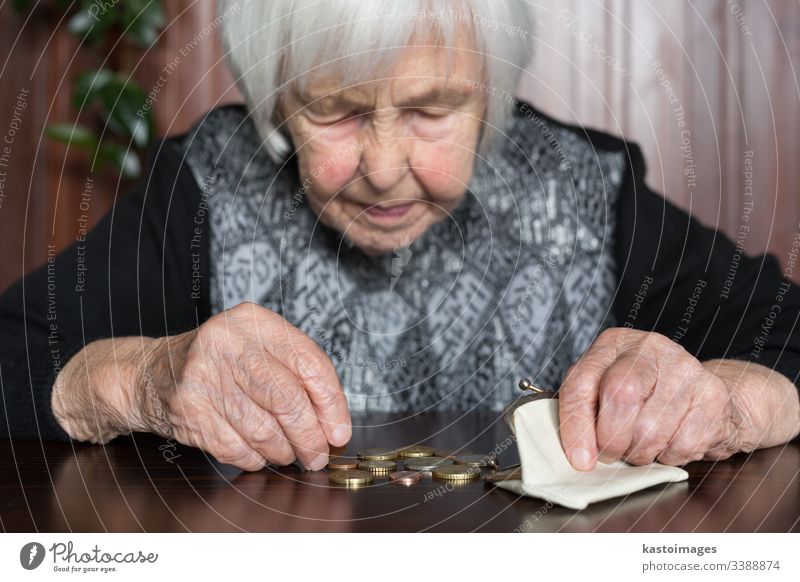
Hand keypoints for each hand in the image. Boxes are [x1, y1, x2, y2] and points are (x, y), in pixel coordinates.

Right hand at [53, 302, 350, 470]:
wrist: (147, 372)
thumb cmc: (216, 363)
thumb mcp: (255, 348)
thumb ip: (295, 374)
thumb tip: (334, 424)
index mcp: (253, 320)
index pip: (309, 362)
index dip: (332, 403)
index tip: (340, 430)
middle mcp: (227, 342)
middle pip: (288, 399)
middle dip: (311, 436)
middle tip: (318, 454)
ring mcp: (203, 375)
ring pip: (264, 429)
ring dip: (282, 451)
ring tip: (286, 453)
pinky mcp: (187, 408)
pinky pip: (236, 447)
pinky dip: (254, 459)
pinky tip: (257, 454)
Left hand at [558, 328, 799, 470]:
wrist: (703, 396)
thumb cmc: (644, 397)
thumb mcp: (604, 392)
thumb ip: (585, 413)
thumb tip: (579, 456)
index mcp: (613, 344)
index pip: (581, 383)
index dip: (576, 426)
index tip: (580, 459)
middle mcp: (649, 348)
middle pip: (621, 395)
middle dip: (612, 439)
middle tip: (612, 454)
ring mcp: (685, 367)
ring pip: (651, 428)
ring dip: (641, 453)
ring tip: (642, 446)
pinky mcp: (712, 394)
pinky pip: (682, 444)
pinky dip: (670, 456)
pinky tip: (669, 444)